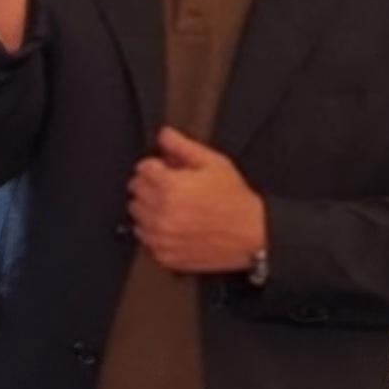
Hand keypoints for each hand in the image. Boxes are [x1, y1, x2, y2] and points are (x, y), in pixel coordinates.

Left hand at [131, 127, 269, 276]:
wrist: (253, 234)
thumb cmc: (236, 201)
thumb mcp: (214, 164)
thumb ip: (184, 147)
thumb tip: (164, 134)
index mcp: (171, 187)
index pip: (142, 169)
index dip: (156, 166)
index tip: (166, 171)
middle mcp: (161, 212)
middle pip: (135, 190)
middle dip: (151, 185)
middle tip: (172, 188)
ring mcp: (161, 236)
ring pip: (136, 214)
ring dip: (149, 208)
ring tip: (174, 208)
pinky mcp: (164, 254)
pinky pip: (144, 238)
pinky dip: (154, 231)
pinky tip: (174, 226)